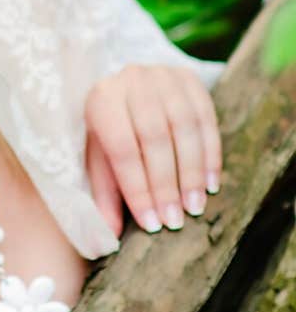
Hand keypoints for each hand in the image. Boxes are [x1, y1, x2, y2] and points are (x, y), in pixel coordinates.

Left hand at [84, 63, 222, 235]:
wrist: (128, 86)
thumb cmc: (110, 130)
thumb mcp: (99, 157)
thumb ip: (104, 193)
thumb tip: (112, 236)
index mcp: (101, 100)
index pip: (122, 148)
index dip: (138, 188)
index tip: (152, 224)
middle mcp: (131, 81)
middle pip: (154, 137)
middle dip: (166, 184)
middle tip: (176, 221)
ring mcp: (163, 75)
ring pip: (184, 126)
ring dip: (192, 171)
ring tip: (195, 206)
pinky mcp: (190, 77)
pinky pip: (206, 117)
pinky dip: (211, 153)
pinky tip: (211, 183)